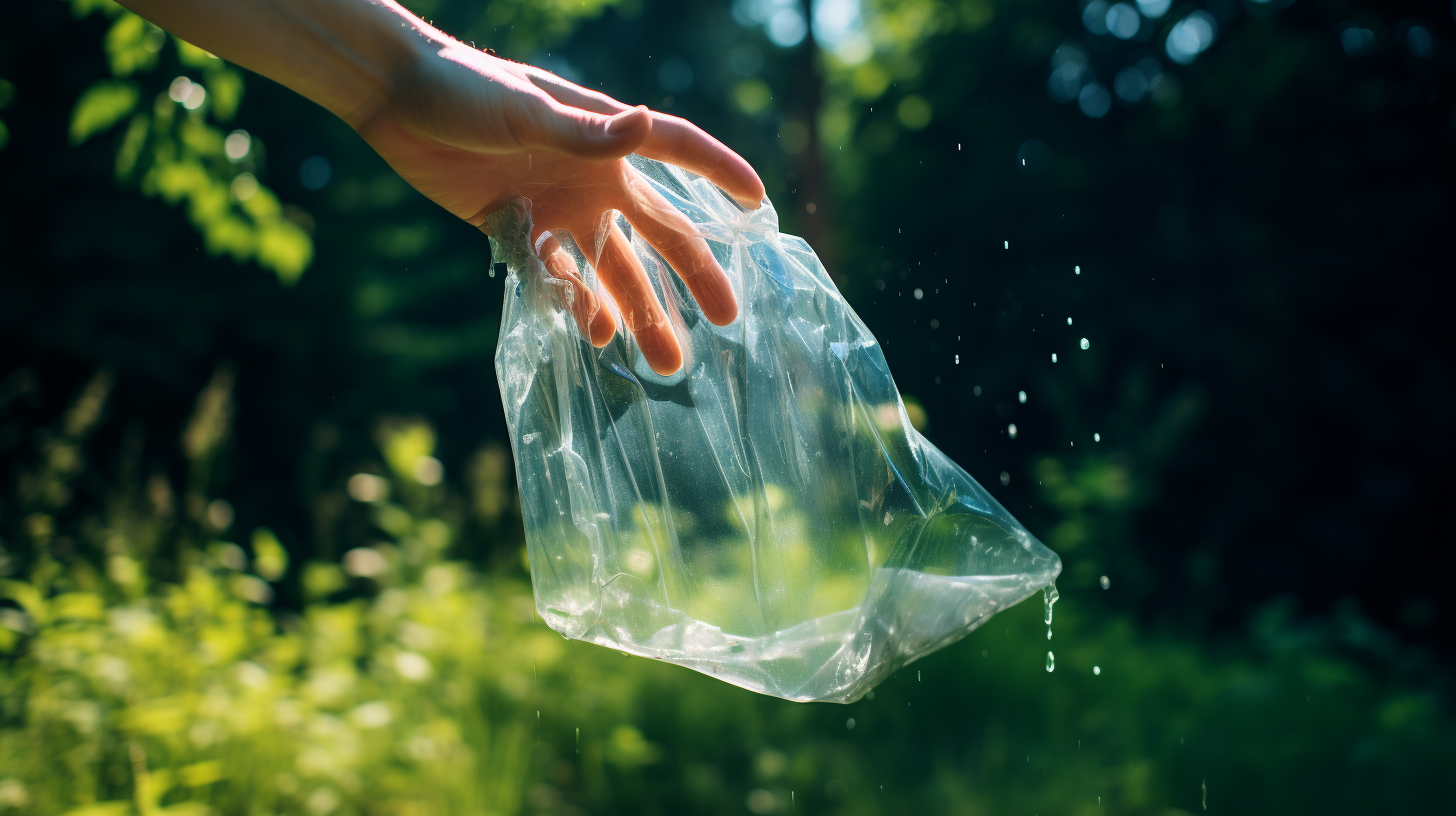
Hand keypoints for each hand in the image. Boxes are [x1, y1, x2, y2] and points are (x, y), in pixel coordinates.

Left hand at [354, 43, 765, 374]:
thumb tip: (647, 125)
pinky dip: (578, 306)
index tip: (759, 203)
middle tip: (727, 321)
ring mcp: (557, 206)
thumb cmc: (464, 89)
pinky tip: (598, 337)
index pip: (679, 152)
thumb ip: (583, 133)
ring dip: (638, 312)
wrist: (397, 101)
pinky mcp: (518, 228)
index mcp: (604, 139)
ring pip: (611, 270)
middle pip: (657, 234)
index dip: (721, 173)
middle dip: (693, 278)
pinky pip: (558, 277)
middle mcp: (591, 177)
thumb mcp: (524, 112)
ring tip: (665, 362)